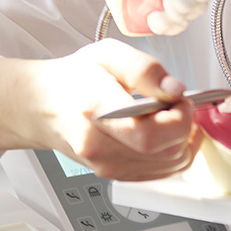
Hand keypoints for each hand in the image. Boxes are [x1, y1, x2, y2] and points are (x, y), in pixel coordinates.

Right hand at [39, 39, 203, 180]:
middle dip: (186, 124)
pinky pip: (163, 171)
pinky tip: (165, 130)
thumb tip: (174, 89)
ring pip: (171, 164)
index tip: (179, 98)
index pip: (149, 134)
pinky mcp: (116, 175)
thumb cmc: (74, 80)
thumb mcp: (108, 55)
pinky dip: (174, 151)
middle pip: (167, 151)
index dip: (179, 118)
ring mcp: (107, 166)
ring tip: (169, 114)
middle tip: (177, 102)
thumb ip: (144, 69)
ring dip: (183, 138)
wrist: (44, 106)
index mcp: (97, 112)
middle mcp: (100, 147)